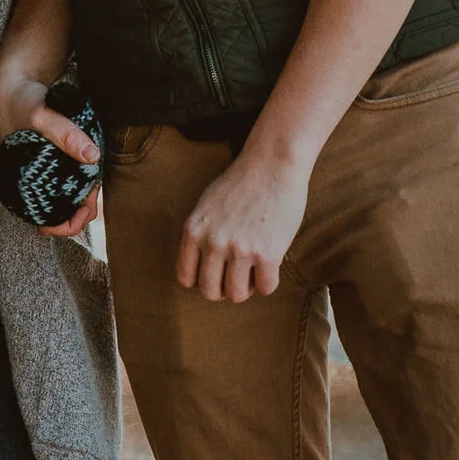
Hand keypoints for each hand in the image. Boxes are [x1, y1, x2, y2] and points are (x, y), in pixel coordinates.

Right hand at [0, 77, 103, 230]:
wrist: (15, 86)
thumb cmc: (22, 103)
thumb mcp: (42, 115)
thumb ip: (66, 135)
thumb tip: (92, 156)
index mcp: (23, 185)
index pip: (48, 224)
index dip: (70, 223)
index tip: (87, 207)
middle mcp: (34, 185)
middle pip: (64, 213)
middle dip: (83, 206)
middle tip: (95, 186)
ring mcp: (44, 174)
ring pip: (69, 197)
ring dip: (84, 192)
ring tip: (94, 173)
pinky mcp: (52, 162)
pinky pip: (69, 180)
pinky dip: (82, 178)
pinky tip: (90, 164)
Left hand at [176, 148, 309, 302]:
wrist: (273, 164)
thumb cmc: (241, 182)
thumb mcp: (206, 205)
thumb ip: (200, 234)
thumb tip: (200, 266)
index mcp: (194, 230)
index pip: (185, 277)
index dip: (202, 279)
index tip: (216, 273)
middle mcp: (213, 242)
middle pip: (210, 292)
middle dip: (224, 289)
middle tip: (237, 275)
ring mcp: (240, 249)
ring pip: (236, 295)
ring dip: (247, 288)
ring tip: (253, 270)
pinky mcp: (268, 254)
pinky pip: (265, 288)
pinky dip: (269, 281)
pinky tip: (271, 264)